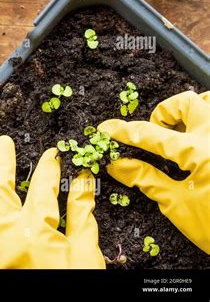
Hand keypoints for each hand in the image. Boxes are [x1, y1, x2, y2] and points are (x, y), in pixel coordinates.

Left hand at [0, 136, 104, 268]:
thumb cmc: (69, 286)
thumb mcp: (85, 256)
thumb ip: (83, 215)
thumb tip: (83, 180)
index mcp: (36, 231)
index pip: (43, 186)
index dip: (48, 166)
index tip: (51, 154)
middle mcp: (4, 234)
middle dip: (1, 159)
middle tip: (3, 143)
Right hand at [99, 91, 209, 253]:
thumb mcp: (177, 205)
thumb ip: (146, 179)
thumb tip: (117, 165)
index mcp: (199, 153)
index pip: (150, 134)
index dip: (123, 131)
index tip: (107, 128)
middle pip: (184, 102)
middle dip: (162, 114)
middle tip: (156, 135)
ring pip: (208, 102)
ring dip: (189, 112)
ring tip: (180, 132)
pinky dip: (204, 121)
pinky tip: (198, 140)